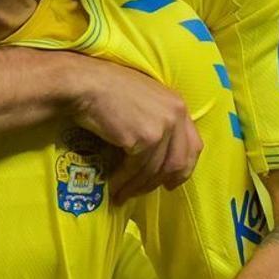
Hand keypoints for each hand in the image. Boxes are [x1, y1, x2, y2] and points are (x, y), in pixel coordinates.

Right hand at [66, 57, 201, 204]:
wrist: (85, 84)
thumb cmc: (106, 88)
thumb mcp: (142, 98)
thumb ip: (156, 119)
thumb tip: (157, 152)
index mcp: (177, 104)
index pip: (193, 145)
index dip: (183, 169)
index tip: (170, 183)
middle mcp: (175, 116)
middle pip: (177, 162)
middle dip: (158, 182)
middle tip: (142, 192)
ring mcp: (162, 127)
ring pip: (155, 170)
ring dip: (137, 187)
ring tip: (122, 194)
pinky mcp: (145, 138)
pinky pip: (137, 169)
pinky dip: (125, 182)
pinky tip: (114, 186)